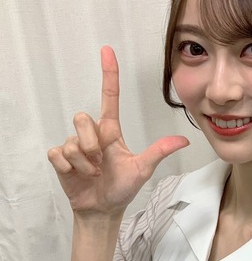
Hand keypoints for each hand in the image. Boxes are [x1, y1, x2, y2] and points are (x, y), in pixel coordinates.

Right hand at [48, 46, 188, 214]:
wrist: (103, 209)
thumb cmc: (122, 188)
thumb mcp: (142, 169)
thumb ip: (159, 151)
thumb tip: (184, 139)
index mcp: (110, 132)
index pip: (109, 97)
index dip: (109, 74)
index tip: (108, 51)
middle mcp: (92, 135)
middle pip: (82, 117)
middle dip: (91, 143)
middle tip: (101, 163)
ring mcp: (74, 146)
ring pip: (73, 141)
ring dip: (85, 163)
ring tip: (93, 174)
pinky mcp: (60, 158)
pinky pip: (59, 154)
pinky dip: (70, 168)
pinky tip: (78, 176)